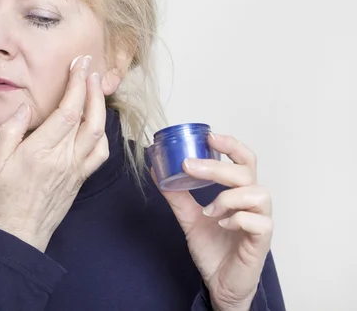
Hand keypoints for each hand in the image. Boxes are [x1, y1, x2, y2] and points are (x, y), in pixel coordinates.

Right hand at [0, 55, 108, 251]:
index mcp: (40, 151)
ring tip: (95, 89)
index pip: (66, 111)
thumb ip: (11, 131)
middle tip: (91, 68)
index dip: (76, 84)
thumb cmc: (3, 199)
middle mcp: (63, 159)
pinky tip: (96, 125)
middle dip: (92, 89)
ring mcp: (75, 170)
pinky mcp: (80, 179)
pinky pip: (99, 154)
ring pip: (98, 134)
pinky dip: (102, 135)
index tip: (79, 65)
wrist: (18, 234)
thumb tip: (26, 107)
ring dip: (100, 108)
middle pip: (88, 118)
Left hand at [152, 134, 272, 310]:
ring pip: (258, 193)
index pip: (243, 160)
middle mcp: (253, 202)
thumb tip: (158, 170)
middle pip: (246, 171)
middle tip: (190, 167)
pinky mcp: (262, 241)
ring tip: (209, 211)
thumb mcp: (189, 218)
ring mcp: (260, 221)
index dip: (231, 145)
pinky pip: (259, 222)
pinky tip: (222, 224)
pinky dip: (238, 219)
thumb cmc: (213, 248)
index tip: (209, 136)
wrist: (219, 284)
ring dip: (228, 197)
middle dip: (217, 166)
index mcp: (239, 192)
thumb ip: (177, 195)